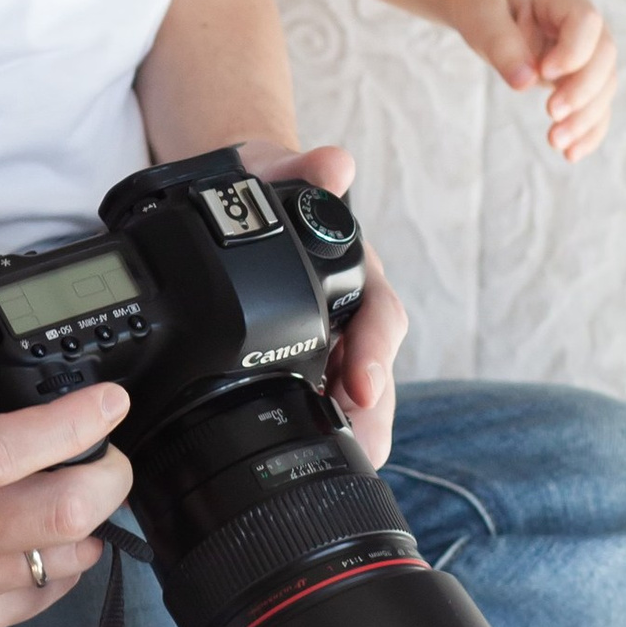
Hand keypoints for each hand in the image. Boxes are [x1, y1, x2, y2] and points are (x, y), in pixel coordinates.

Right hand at [0, 221, 132, 626]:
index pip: (3, 451)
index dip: (72, 424)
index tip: (108, 398)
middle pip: (54, 514)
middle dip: (108, 473)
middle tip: (108, 442)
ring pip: (58, 559)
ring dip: (88, 515)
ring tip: (78, 478)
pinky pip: (40, 597)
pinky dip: (60, 558)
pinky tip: (42, 525)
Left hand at [235, 138, 403, 467]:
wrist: (246, 199)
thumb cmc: (275, 189)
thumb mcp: (283, 170)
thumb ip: (306, 168)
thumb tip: (333, 164)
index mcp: (355, 273)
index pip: (379, 317)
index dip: (375, 352)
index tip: (363, 384)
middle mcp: (350, 313)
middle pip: (374, 373)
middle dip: (372, 415)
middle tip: (364, 449)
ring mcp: (328, 342)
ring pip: (351, 394)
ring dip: (351, 429)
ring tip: (345, 463)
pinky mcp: (303, 361)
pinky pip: (314, 399)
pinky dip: (315, 427)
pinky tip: (303, 457)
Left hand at [450, 0, 617, 160]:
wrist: (483, 2)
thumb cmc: (482, 1)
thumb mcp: (480, 14)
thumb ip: (501, 43)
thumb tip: (525, 83)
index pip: (586, 22)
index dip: (573, 51)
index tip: (545, 72)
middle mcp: (584, 26)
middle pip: (603, 58)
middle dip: (583, 90)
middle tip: (552, 114)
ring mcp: (586, 53)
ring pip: (603, 87)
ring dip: (586, 118)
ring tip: (556, 142)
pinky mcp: (578, 78)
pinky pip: (594, 106)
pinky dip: (588, 131)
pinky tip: (571, 154)